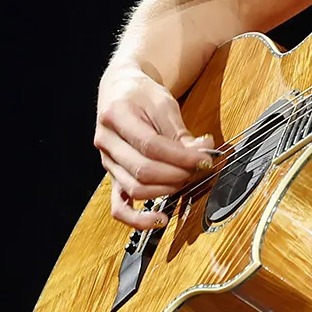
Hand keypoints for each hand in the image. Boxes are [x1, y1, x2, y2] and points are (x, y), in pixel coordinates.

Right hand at [94, 65, 212, 227]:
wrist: (121, 91)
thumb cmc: (143, 95)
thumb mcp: (164, 104)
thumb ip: (181, 132)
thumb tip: (203, 154)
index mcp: (116, 116)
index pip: (151, 145)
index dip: (181, 157)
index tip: (205, 159)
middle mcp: (106, 142)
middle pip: (143, 170)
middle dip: (178, 174)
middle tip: (200, 168)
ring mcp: (107, 162)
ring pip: (135, 188)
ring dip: (167, 189)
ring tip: (187, 179)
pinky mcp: (112, 177)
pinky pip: (119, 206)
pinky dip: (138, 219)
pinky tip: (160, 220)